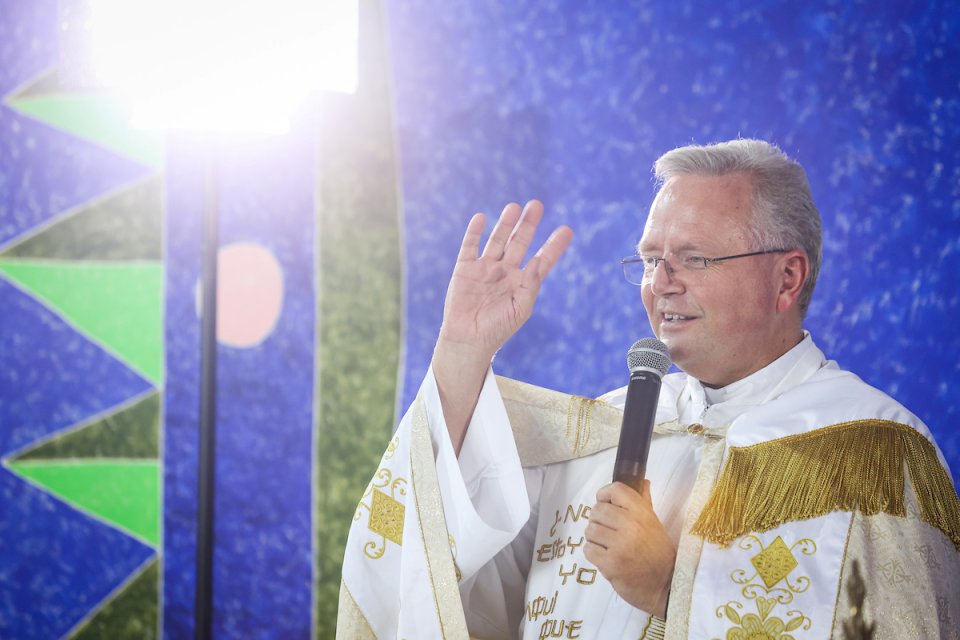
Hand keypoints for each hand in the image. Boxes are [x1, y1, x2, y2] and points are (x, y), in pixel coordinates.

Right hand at [432, 201, 571, 452]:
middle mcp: (505, 271)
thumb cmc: (497, 329)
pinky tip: (481, 218)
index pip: (542, 259)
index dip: (554, 246)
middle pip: (519, 242)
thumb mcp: (520, 309)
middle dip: (528, 225)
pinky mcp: (465, 269)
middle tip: (537, 205)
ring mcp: (485, 268)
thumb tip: (537, 261)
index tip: (567, 230)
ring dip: (505, 224)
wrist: (468, 340)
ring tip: (514, 207)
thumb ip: (530, 285)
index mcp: (522, 282)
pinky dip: (474, 232)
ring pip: (497, 240)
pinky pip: (470, 246)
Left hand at [584, 481, 675, 616]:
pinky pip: (588, 549)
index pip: (615, 490)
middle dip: (598, 520)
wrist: (665, 584)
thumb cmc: (658, 552)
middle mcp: (631, 525)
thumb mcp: (654, 523)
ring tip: (608, 545)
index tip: (606, 503)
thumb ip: (644, 502)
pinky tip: (606, 557)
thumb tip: (642, 481)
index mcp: (642, 513)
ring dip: (595, 538)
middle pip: (597, 510)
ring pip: (590, 530)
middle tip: (608, 530)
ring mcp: (620, 545)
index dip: (604, 495)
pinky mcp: (610, 564)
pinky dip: (594, 554)